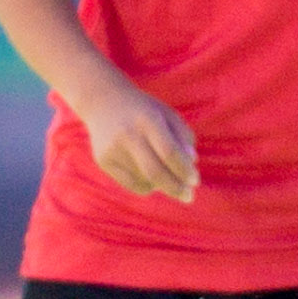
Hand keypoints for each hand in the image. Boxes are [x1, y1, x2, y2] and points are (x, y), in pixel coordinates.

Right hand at [75, 79, 197, 203]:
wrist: (102, 102)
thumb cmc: (144, 111)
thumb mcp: (168, 115)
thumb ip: (184, 137)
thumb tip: (191, 163)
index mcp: (148, 120)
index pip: (169, 152)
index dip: (184, 170)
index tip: (195, 181)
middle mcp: (128, 135)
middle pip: (154, 171)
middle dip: (175, 188)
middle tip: (188, 197)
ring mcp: (112, 149)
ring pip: (144, 180)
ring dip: (162, 185)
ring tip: (167, 175)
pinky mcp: (103, 161)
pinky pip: (131, 184)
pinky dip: (146, 186)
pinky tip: (150, 176)